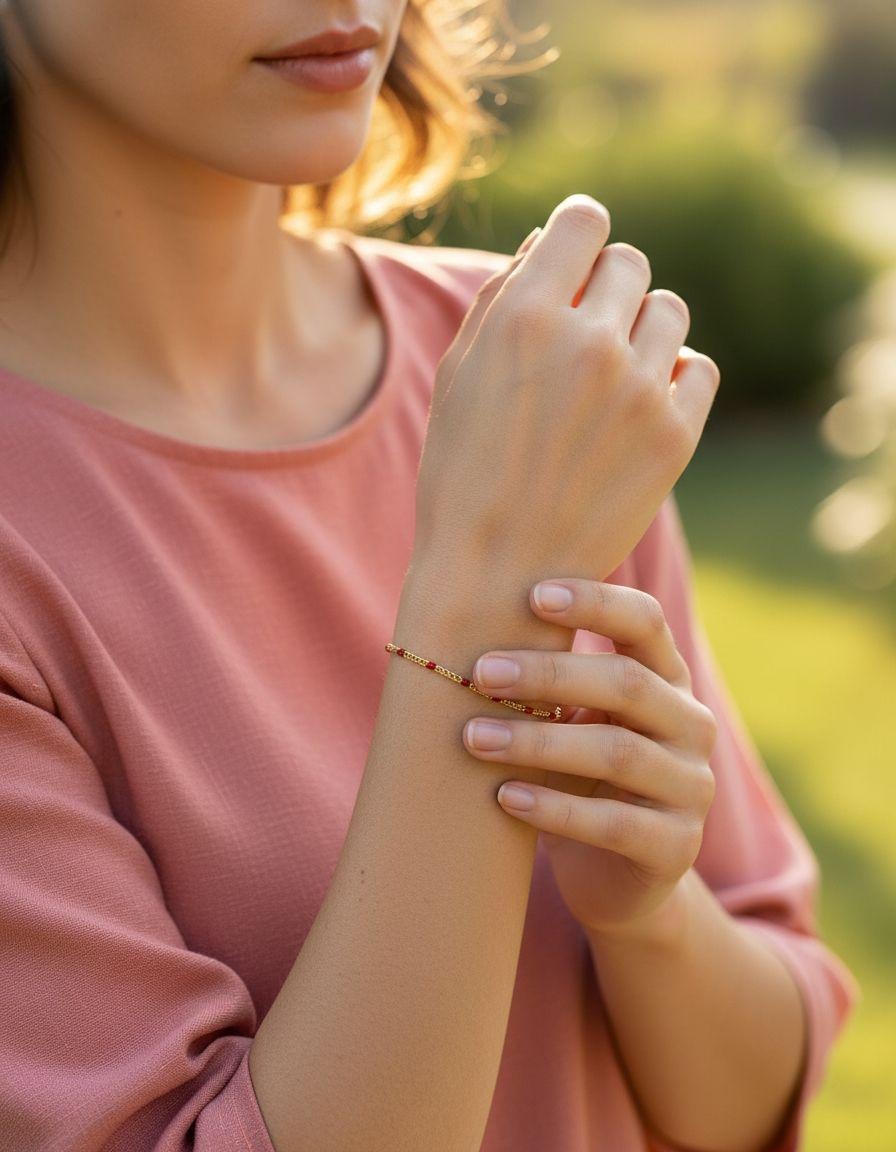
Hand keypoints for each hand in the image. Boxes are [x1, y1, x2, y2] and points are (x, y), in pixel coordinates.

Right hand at [413, 195, 720, 591]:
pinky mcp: (674, 437)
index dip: (578, 234)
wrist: (497, 574)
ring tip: (611, 373)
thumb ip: (504, 295)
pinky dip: (673, 376)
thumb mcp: (459, 373)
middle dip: (606, 286)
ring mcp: (638, 390)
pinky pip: (697, 369)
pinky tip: (640, 402)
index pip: (585, 219)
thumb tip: (552, 241)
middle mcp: (588, 342)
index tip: (573, 263)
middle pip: (630, 263)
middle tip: (583, 333)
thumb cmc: (463, 470)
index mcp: (526, 316)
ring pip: (669, 311)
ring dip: (642, 328)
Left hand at [459, 577, 717, 937]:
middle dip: (550, 673)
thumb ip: (546, 680)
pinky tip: (505, 798)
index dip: (595, 602)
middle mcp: (690, 725)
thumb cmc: (576, 778)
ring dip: (539, 742)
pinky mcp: (676, 848)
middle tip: (483, 672)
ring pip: (618, 753)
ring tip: (473, 738)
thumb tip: (460, 622)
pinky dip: (555, 809)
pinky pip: (614, 824)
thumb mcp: (571, 721)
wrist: (615, 878)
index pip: (645, 622)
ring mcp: (691, 787)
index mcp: (667, 679)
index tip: (533, 594)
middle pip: (628, 683)